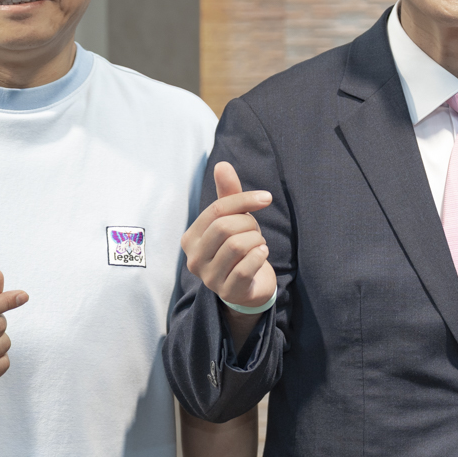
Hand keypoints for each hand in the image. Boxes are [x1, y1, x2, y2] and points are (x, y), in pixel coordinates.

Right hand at [182, 162, 275, 310]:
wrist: (249, 287)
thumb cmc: (238, 248)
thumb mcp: (233, 220)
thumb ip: (228, 194)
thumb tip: (222, 164)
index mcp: (190, 238)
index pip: (216, 210)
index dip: (244, 200)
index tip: (266, 198)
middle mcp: (194, 259)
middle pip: (225, 227)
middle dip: (249, 224)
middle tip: (257, 231)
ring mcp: (209, 278)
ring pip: (237, 245)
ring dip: (256, 241)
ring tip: (257, 245)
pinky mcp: (228, 292)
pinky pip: (247, 267)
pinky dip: (260, 256)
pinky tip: (262, 255)